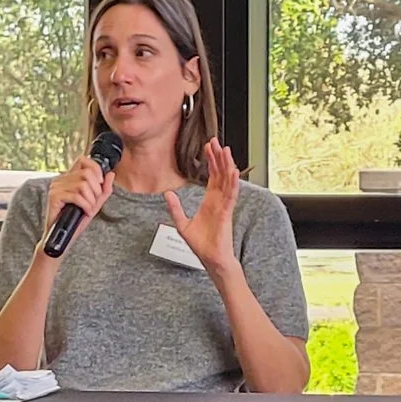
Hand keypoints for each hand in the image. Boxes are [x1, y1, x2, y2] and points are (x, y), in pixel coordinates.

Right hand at [40, 153, 115, 253]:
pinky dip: (85, 205)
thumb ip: (104, 189)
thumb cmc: (76, 220)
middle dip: (96, 189)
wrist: (63, 236)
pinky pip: (76, 196)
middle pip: (86, 174)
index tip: (100, 183)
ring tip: (89, 209)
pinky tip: (85, 212)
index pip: (83, 160)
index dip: (96, 169)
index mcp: (69, 177)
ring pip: (82, 185)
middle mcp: (60, 179)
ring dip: (91, 200)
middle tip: (94, 202)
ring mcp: (56, 187)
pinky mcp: (54, 197)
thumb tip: (111, 174)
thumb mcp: (95, 203)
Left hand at [165, 140, 243, 278]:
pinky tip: (232, 171)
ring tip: (226, 150)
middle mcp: (218, 201)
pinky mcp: (227, 213)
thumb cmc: (202, 245)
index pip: (212, 177)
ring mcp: (224, 206)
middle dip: (219, 157)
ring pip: (227, 181)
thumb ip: (175, 209)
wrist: (212, 260)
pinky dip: (232, 183)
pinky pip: (230, 195)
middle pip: (220, 174)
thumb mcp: (182, 225)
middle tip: (216, 142)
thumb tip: (168, 194)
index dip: (211, 162)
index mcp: (209, 202)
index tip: (208, 148)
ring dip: (227, 165)